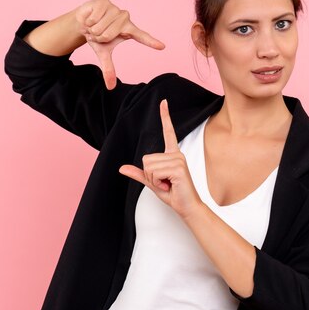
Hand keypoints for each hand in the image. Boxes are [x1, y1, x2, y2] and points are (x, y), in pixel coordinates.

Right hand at [74, 0, 165, 89]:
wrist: (83, 21)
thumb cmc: (97, 36)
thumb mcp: (104, 53)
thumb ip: (109, 69)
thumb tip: (110, 88)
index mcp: (129, 31)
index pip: (142, 37)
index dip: (151, 42)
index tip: (162, 47)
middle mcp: (125, 18)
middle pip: (109, 35)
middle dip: (97, 37)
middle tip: (96, 33)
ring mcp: (116, 9)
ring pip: (100, 27)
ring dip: (91, 29)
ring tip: (93, 26)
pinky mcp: (105, 2)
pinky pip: (94, 18)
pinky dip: (87, 21)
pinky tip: (89, 18)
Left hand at [118, 99, 202, 219]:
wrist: (187, 207)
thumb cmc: (173, 194)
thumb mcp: (152, 182)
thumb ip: (139, 174)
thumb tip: (121, 168)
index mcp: (172, 154)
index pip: (168, 132)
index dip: (165, 116)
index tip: (164, 102)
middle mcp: (176, 154)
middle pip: (146, 158)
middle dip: (149, 175)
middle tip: (164, 182)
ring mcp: (178, 160)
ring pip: (149, 166)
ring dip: (153, 179)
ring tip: (167, 184)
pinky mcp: (178, 168)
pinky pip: (154, 172)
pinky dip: (157, 182)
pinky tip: (169, 185)